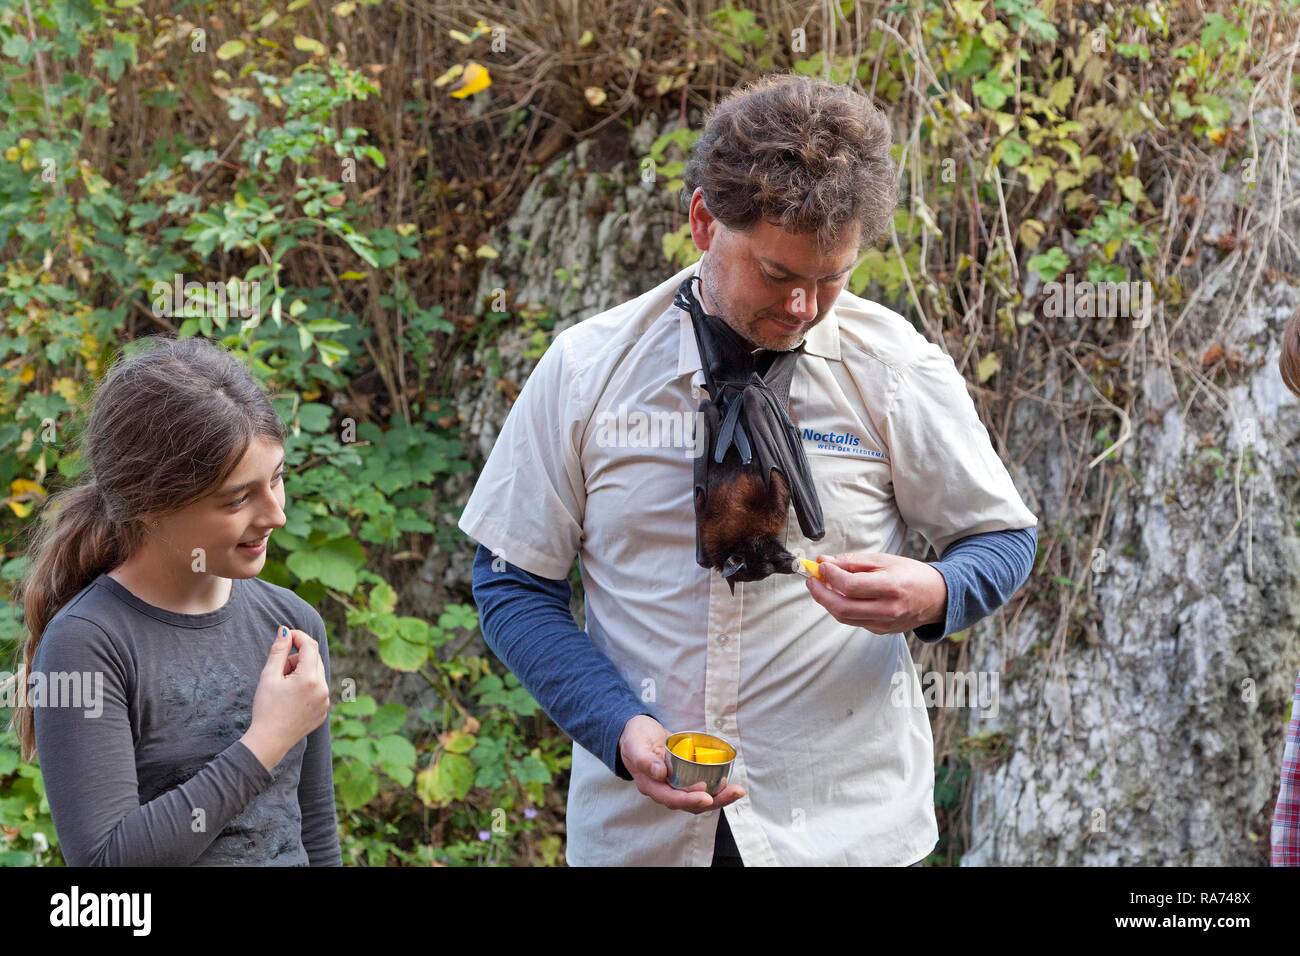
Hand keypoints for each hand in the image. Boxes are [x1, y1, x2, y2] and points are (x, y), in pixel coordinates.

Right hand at [241, 627, 330, 771]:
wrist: (269, 741)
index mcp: (310, 678)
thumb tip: (285, 630)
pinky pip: (318, 690)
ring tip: (284, 687)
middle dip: (297, 659)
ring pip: (316, 674)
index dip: (298, 637)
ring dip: (302, 673)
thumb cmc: (266, 708)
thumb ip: (278, 651)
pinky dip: (306, 687)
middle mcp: (323, 689)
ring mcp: (325, 701)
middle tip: (279, 671)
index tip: (286, 636)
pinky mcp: (323, 711)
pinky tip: (291, 700)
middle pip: (314, 659)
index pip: (310, 646)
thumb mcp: (269, 676)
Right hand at [618, 715, 745, 813]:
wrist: (637, 733)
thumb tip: (660, 773)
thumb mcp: (634, 745)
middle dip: (714, 801)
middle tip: (734, 792)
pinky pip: (701, 787)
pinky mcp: (685, 778)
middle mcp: (665, 790)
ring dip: (720, 796)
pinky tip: (729, 782)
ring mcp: (676, 785)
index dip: (689, 799)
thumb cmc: (634, 739)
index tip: (705, 796)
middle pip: (690, 803)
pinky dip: (716, 787)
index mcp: (651, 786)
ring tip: (737, 790)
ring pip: (699, 798)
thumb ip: (644, 759)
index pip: (671, 798)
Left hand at [805, 552, 946, 634]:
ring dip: (827, 602)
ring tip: (822, 586)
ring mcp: (884, 624)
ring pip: (844, 617)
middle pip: (842, 607)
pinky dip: (841, 608)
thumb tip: (825, 561)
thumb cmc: (911, 574)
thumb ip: (853, 561)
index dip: (830, 576)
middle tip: (812, 580)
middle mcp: (887, 609)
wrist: (937, 597)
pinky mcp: (880, 630)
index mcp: (891, 587)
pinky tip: (839, 595)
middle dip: (820, 593)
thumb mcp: (884, 560)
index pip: (850, 586)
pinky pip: (854, 621)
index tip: (821, 566)